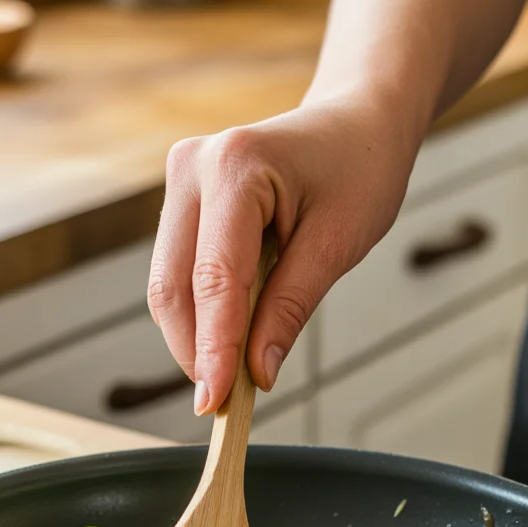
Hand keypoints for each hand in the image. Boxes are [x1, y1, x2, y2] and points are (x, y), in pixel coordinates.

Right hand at [148, 95, 414, 415]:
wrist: (357, 121)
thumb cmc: (360, 170)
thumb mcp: (338, 244)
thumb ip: (291, 307)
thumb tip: (257, 374)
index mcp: (234, 166)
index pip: (214, 279)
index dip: (213, 349)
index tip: (215, 404)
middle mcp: (193, 165)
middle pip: (173, 285)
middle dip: (195, 351)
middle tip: (223, 405)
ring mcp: (181, 178)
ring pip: (167, 283)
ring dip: (194, 336)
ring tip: (232, 376)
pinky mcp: (183, 197)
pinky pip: (178, 270)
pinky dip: (200, 313)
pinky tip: (228, 339)